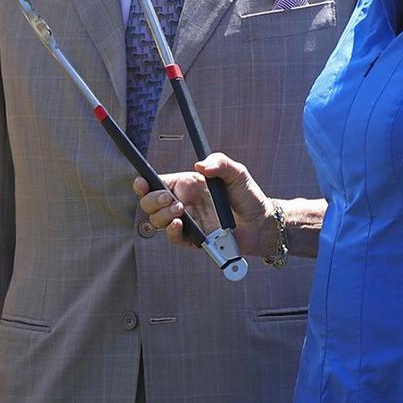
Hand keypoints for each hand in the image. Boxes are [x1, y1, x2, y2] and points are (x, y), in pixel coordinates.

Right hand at [133, 153, 272, 250]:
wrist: (261, 223)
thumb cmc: (248, 196)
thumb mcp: (237, 173)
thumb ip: (220, 162)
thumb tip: (201, 165)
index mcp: (187, 186)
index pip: (157, 183)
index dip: (144, 183)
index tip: (141, 182)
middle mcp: (183, 203)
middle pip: (150, 203)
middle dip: (152, 201)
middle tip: (169, 199)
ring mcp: (187, 222)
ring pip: (157, 221)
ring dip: (162, 215)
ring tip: (180, 210)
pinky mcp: (194, 240)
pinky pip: (174, 238)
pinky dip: (171, 232)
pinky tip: (178, 224)